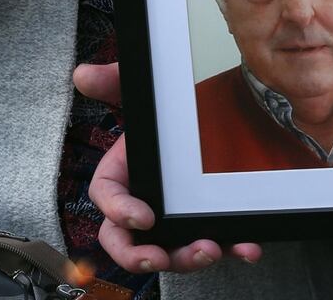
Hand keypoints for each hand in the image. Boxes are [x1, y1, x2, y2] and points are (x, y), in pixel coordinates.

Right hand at [74, 63, 261, 271]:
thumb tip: (85, 75)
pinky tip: (247, 247)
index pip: (109, 199)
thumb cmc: (179, 112)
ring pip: (174, 249)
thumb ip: (117, 82)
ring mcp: (181, 214)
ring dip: (187, 258)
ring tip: (209, 248)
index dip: (119, 213)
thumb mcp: (149, 93)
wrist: (235, 111)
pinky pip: (221, 241)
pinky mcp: (214, 220)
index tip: (141, 217)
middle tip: (159, 257)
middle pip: (132, 241)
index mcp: (128, 173)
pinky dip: (234, 248)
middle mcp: (151, 201)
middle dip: (141, 256)